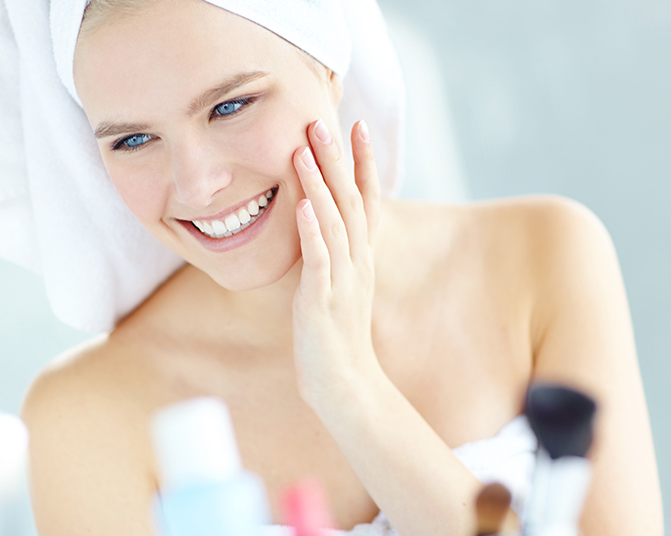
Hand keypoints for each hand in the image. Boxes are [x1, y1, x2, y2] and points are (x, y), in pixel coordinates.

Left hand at [291, 118, 382, 408]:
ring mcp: (342, 280)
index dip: (363, 163)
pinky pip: (319, 259)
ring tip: (305, 149)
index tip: (357, 127)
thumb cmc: (335, 336)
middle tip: (324, 121)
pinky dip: (312, 230)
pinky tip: (303, 205)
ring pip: (334, 223)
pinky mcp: (323, 300)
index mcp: (361, 257)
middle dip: (338, 160)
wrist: (344, 383)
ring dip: (320, 184)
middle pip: (351, 201)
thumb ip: (333, 253)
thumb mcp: (338, 286)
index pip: (367, 200)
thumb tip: (318, 223)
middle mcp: (357, 262)